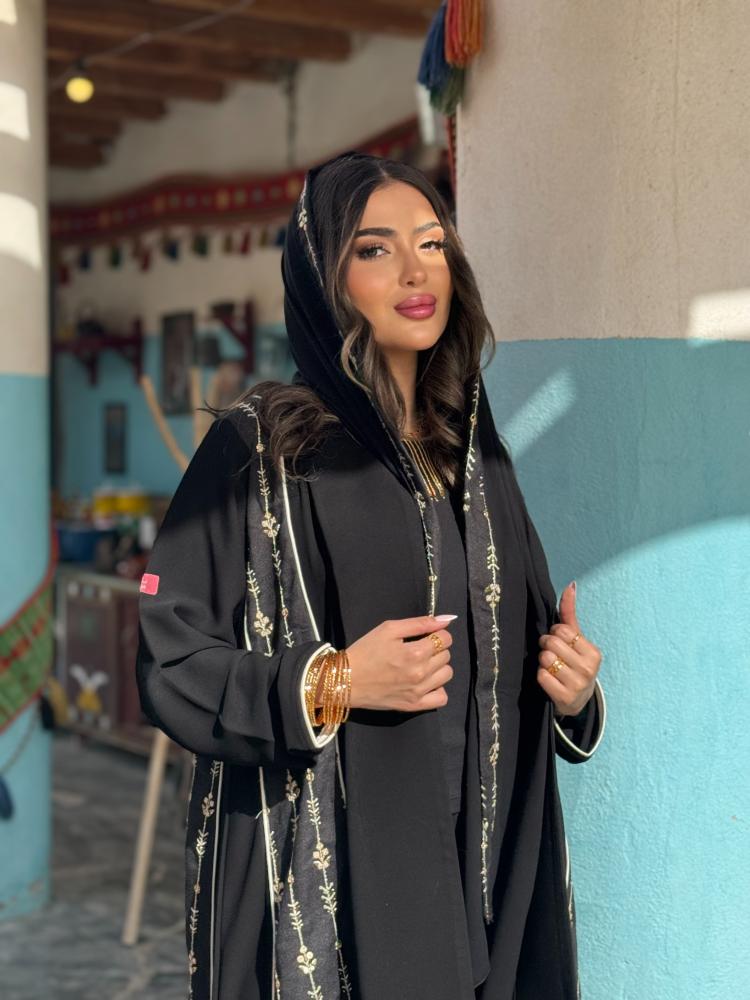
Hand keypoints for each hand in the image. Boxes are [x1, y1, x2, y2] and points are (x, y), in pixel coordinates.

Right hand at [346, 615, 454, 711]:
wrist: (345, 680)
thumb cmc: (365, 651)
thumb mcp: (389, 629)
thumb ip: (419, 623)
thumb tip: (446, 621)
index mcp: (415, 653)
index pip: (445, 639)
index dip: (437, 634)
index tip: (424, 636)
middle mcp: (420, 674)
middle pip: (446, 655)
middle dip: (435, 649)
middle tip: (417, 649)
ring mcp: (418, 692)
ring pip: (447, 674)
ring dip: (438, 667)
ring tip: (421, 665)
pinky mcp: (414, 706)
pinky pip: (441, 698)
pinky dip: (438, 689)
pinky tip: (425, 683)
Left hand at [537, 581, 601, 716]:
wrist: (577, 699)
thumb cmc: (573, 663)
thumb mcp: (575, 639)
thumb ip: (569, 613)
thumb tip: (570, 585)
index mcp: (593, 652)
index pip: (562, 630)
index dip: (554, 633)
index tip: (559, 642)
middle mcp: (588, 669)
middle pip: (552, 643)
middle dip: (546, 646)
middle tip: (552, 654)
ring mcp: (577, 685)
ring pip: (546, 659)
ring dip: (542, 662)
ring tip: (551, 667)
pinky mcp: (564, 698)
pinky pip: (541, 676)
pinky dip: (540, 676)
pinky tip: (549, 680)